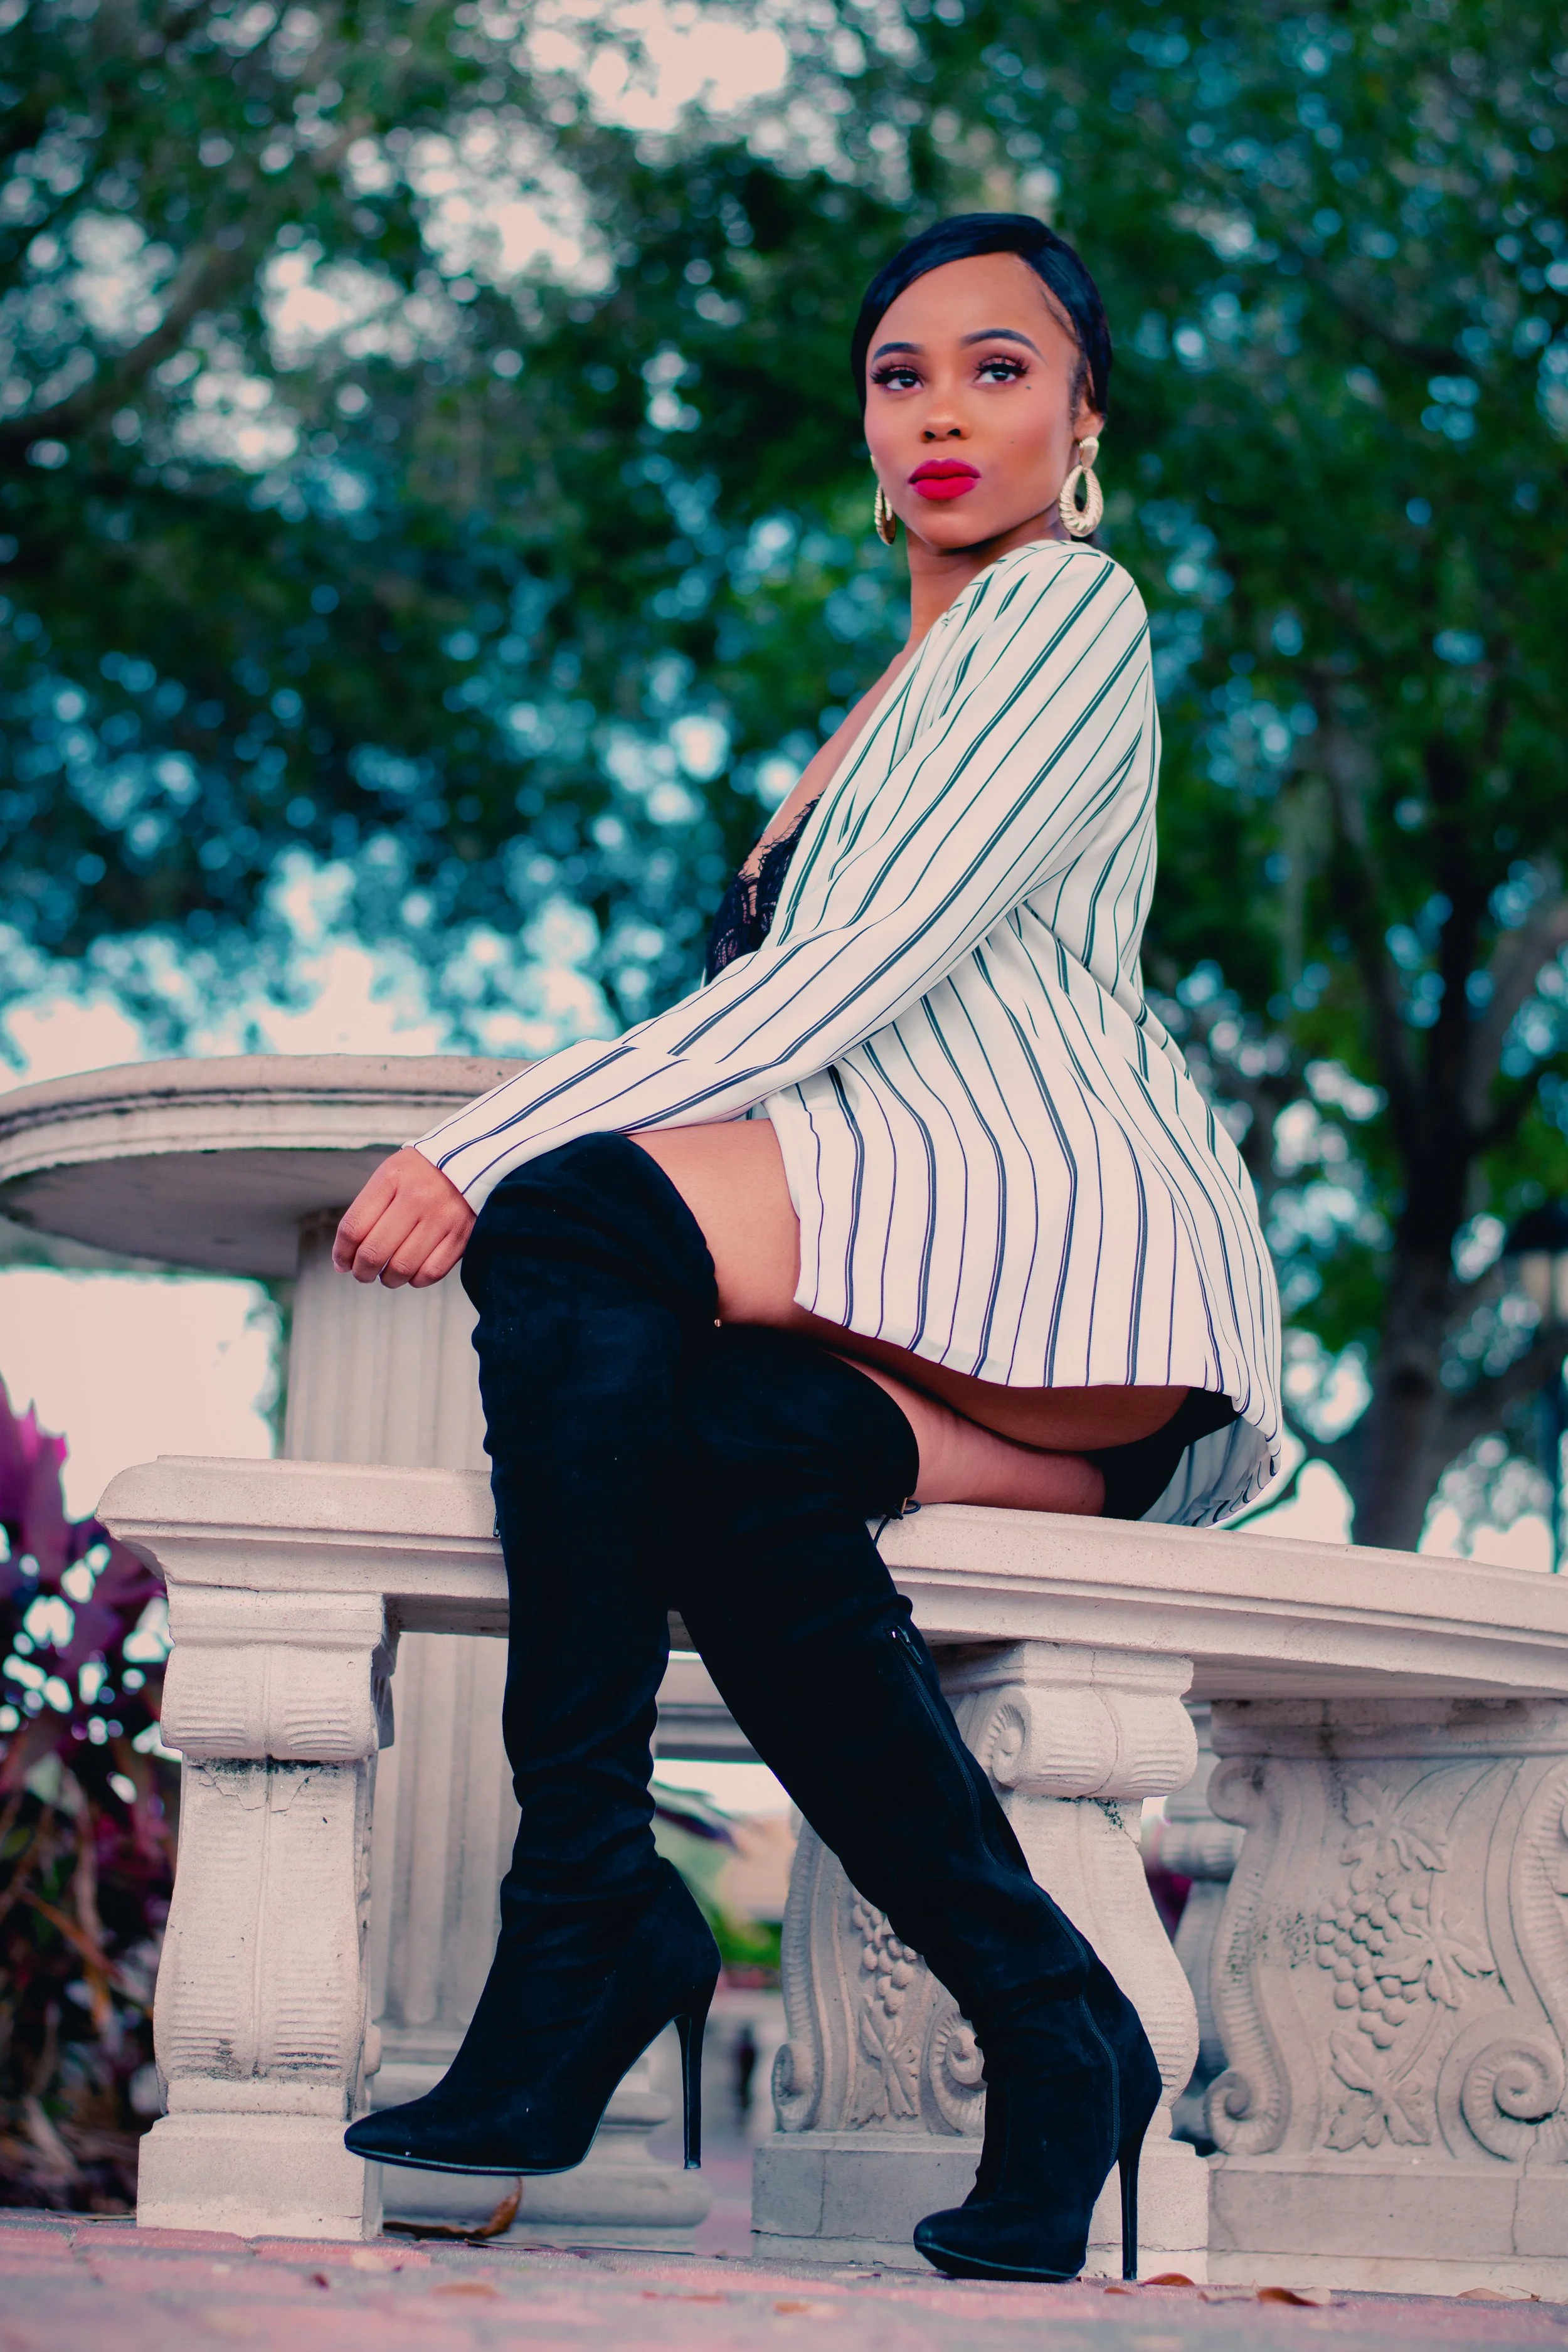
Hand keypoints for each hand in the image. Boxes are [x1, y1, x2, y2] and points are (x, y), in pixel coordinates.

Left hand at [332, 1148, 474, 1286]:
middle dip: (361, 1272)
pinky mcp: (462, 1234)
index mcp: (391, 1179)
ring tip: (386, 1275)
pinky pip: (432, 1272)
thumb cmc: (422, 1173)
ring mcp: (441, 1217)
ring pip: (402, 1267)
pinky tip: (412, 1273)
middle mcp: (416, 1198)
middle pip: (374, 1252)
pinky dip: (416, 1280)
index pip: (353, 1228)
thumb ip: (365, 1213)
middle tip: (362, 1274)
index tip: (342, 1262)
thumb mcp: (389, 1176)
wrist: (472, 1160)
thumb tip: (343, 1261)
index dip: (341, 1253)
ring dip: (388, 1279)